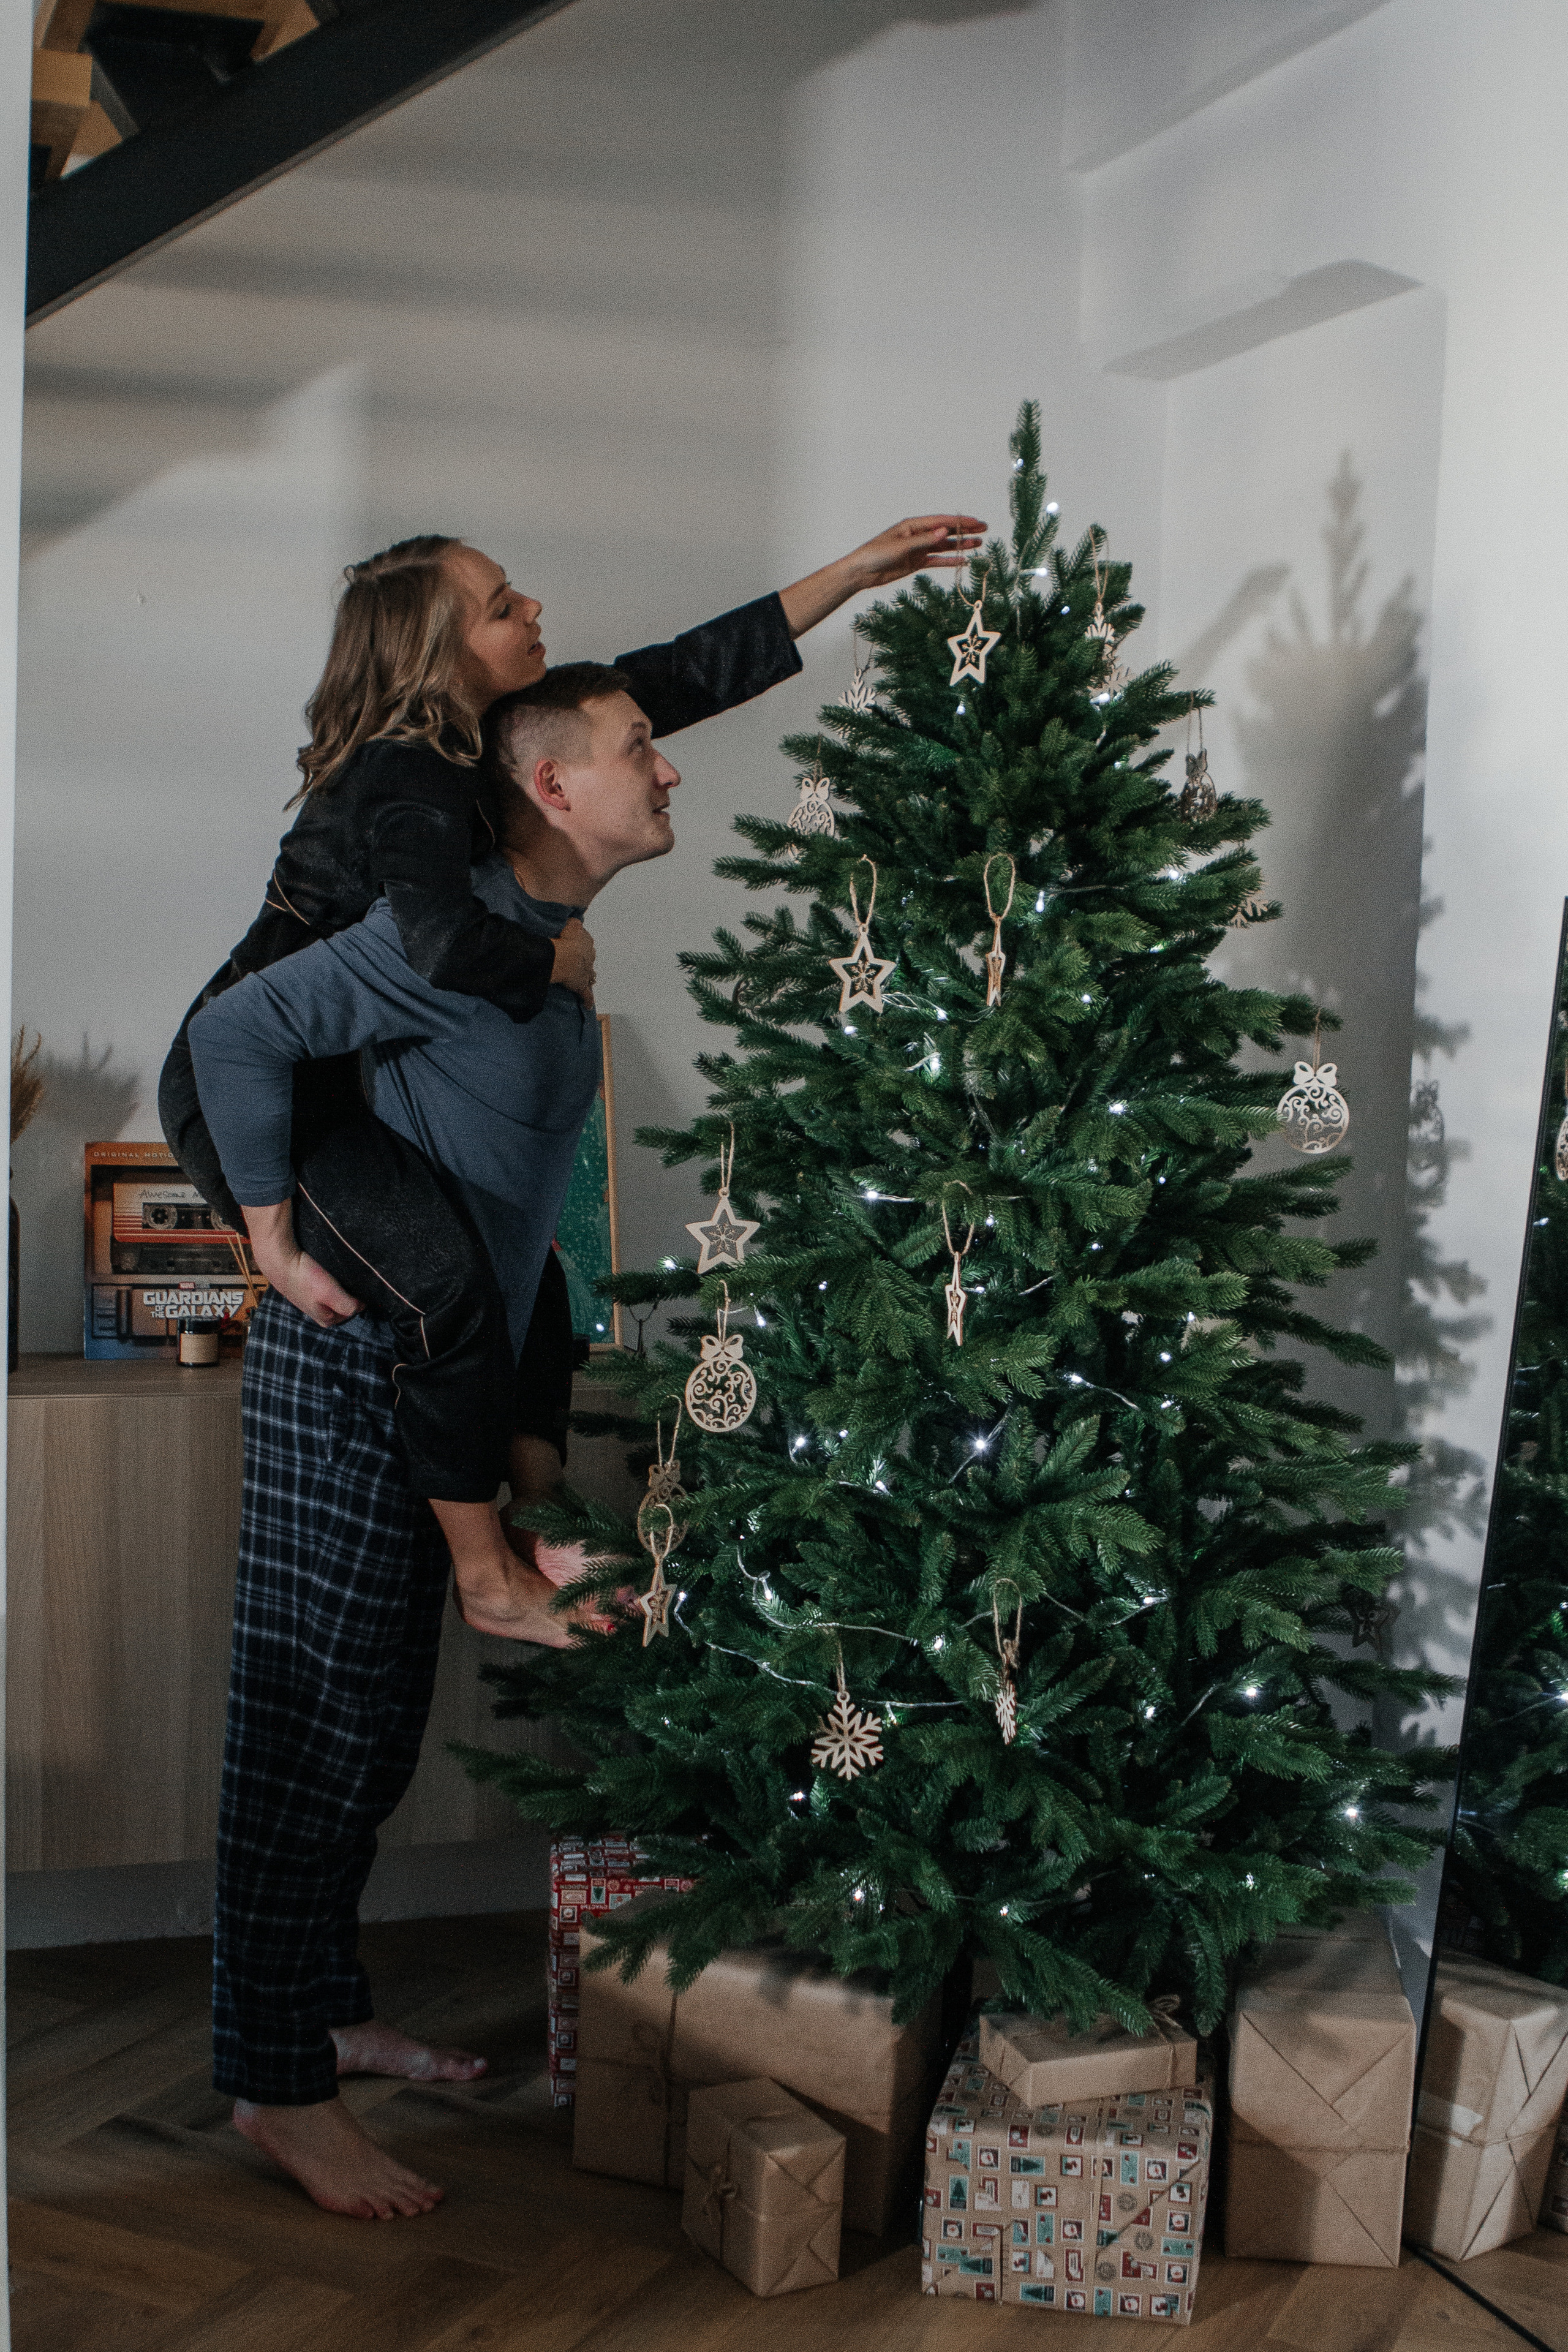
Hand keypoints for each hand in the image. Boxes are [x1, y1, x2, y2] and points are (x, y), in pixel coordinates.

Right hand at [242, 1200, 361, 1328]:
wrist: (279, 1261)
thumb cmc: (305, 1278)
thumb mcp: (330, 1295)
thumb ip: (348, 1305)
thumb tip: (362, 1306)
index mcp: (326, 1319)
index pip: (352, 1314)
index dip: (360, 1302)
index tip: (365, 1290)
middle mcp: (319, 1313)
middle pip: (343, 1306)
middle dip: (351, 1296)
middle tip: (357, 1282)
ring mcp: (312, 1300)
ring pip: (335, 1296)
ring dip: (342, 1287)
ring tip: (346, 1276)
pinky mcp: (307, 1288)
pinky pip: (325, 1286)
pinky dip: (331, 1280)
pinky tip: (332, 1272)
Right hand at [551, 916, 595, 999]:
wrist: (563, 957)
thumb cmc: (564, 940)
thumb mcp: (570, 924)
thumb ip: (574, 923)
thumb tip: (576, 922)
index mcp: (586, 941)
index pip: (585, 941)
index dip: (578, 943)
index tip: (571, 944)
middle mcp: (589, 956)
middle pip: (587, 957)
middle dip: (582, 959)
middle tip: (573, 960)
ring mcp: (586, 971)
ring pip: (589, 973)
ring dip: (586, 975)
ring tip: (580, 977)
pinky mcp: (581, 985)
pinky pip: (586, 994)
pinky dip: (588, 999)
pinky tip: (588, 1005)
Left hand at [778, 515, 986, 637]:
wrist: (862, 572)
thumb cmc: (876, 554)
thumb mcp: (901, 547)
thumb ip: (924, 541)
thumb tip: (944, 532)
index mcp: (912, 525)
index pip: (940, 521)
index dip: (959, 521)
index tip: (976, 522)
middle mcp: (917, 535)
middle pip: (945, 531)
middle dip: (964, 530)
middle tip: (984, 529)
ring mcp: (918, 549)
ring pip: (943, 546)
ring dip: (960, 545)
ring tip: (979, 544)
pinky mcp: (916, 563)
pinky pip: (937, 561)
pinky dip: (949, 561)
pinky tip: (963, 560)